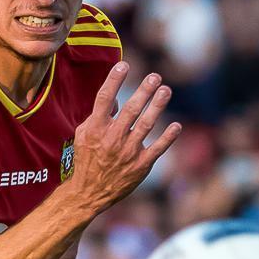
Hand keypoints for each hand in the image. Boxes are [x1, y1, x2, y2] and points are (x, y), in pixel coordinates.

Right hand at [67, 62, 181, 212]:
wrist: (88, 192)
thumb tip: (114, 98)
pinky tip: (176, 125)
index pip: (104, 99)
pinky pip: (157, 148)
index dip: (114, 80)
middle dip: (144, 90)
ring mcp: (128, 152)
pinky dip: (168, 137)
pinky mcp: (140, 165)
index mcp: (96, 129)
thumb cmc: (85, 160)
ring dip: (158, 106)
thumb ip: (97, 116)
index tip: (124, 65)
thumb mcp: (82, 135)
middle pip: (131, 109)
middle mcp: (112, 138)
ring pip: (146, 124)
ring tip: (166, 90)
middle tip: (155, 76)